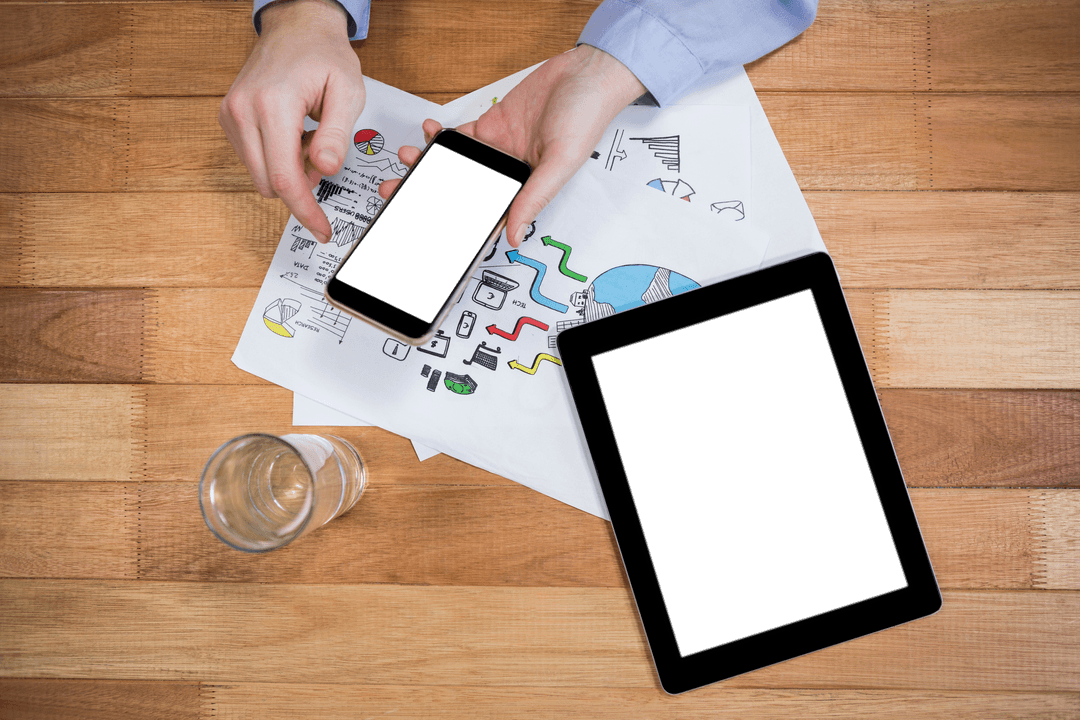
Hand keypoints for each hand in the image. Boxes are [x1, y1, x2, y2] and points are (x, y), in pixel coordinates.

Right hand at [219, 0, 364, 242]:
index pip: (284, 177)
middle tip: (324, 154)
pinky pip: (253, 160)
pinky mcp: (228, 119)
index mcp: (272, 104)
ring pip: (260, 175)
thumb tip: (326, 170)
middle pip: (269, 183)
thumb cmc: (323, 54)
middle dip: (301, 184)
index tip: (322, 229)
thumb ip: (337, 134)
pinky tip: (294, 133)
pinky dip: (277, 158)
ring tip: (310, 135)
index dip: (305, 210)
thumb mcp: (347, 91)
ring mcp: (230, 115)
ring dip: (289, 170)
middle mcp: (243, 111)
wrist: (297, 26)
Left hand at [380, 45, 645, 246]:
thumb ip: (534, 197)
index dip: (459, 222)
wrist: (586, 73)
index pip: (488, 212)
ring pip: (455, 163)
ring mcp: (498, 148)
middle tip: (397, 192)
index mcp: (528, 188)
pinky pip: (460, 135)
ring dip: (430, 162)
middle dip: (430, 191)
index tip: (430, 226)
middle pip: (463, 189)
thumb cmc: (585, 116)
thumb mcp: (560, 162)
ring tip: (408, 160)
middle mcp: (509, 171)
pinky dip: (441, 135)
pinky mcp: (492, 125)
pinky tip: (428, 132)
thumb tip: (513, 233)